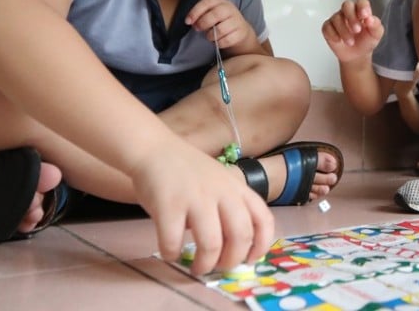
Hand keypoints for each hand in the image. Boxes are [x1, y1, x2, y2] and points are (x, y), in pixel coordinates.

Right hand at [129, 141, 273, 275]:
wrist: (155, 149)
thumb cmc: (188, 172)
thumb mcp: (221, 182)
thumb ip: (231, 207)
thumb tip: (234, 249)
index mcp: (237, 188)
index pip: (263, 219)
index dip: (262, 245)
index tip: (250, 261)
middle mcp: (222, 192)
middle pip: (241, 236)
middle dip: (232, 261)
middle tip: (219, 269)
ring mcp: (196, 198)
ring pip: (211, 244)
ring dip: (205, 264)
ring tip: (197, 268)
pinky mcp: (169, 204)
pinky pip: (173, 241)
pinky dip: (172, 254)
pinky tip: (170, 252)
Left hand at [186, 0, 257, 52]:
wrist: (240, 29)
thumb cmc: (220, 21)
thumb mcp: (211, 13)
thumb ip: (201, 14)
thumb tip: (190, 21)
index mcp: (220, 1)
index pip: (208, 2)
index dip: (196, 11)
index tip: (188, 22)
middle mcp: (230, 9)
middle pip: (216, 14)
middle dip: (203, 23)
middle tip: (198, 29)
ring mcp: (237, 21)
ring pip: (221, 29)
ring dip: (211, 35)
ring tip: (209, 36)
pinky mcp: (241, 32)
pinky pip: (227, 40)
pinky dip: (219, 43)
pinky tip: (218, 41)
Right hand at [322, 0, 383, 62]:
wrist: (357, 55)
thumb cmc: (366, 41)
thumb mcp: (376, 34)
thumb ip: (376, 25)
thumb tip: (370, 19)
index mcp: (361, 10)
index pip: (361, 2)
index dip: (363, 7)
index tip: (365, 16)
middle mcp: (348, 12)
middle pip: (346, 5)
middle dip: (351, 17)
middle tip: (357, 30)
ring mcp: (337, 19)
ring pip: (337, 18)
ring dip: (344, 31)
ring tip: (351, 42)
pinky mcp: (328, 27)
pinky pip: (327, 27)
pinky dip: (333, 34)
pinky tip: (339, 40)